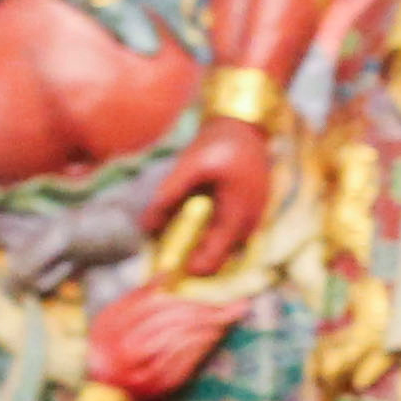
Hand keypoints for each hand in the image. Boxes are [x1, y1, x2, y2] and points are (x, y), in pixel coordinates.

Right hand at [88, 282, 240, 400]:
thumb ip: (138, 295)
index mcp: (111, 326)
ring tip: (222, 318)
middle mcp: (124, 350)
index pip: (153, 306)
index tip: (205, 293)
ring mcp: (140, 371)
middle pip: (168, 322)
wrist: (103, 390)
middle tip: (223, 306)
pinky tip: (212, 337)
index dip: (182, 298)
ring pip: (177, 341)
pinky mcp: (156, 388)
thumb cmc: (109, 347)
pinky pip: (182, 365)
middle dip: (199, 311)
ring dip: (203, 327)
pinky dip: (199, 348)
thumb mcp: (113, 318)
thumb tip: (168, 273)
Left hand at [136, 116, 278, 282]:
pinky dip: (212, 235)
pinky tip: (198, 218)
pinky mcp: (251, 215)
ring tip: (180, 231)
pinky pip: (230, 236)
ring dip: (203, 246)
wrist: (245, 129)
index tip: (166, 268)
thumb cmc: (219, 146)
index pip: (213, 262)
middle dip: (193, 258)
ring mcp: (254, 222)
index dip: (189, 271)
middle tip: (167, 249)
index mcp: (235, 218)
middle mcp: (249, 227)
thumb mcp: (189, 167)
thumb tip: (146, 226)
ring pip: (225, 249)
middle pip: (219, 260)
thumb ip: (168, 196)